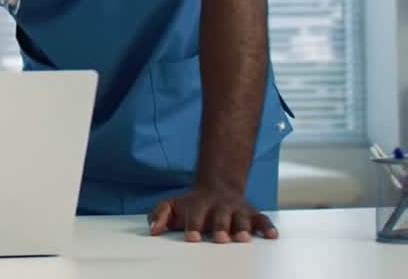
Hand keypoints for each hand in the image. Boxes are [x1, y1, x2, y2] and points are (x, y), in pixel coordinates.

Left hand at [148, 186, 278, 242]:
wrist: (217, 187)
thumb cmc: (192, 205)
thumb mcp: (172, 206)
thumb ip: (159, 215)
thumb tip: (153, 230)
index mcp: (199, 205)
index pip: (195, 216)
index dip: (193, 227)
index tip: (192, 238)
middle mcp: (220, 207)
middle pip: (221, 218)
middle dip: (220, 228)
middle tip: (220, 239)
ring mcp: (237, 210)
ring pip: (242, 218)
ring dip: (243, 228)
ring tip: (243, 239)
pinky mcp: (253, 215)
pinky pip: (263, 220)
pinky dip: (268, 227)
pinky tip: (272, 236)